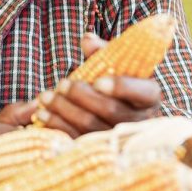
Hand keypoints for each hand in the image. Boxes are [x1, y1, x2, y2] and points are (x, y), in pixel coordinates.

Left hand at [32, 32, 161, 137]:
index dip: (121, 87)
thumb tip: (87, 39)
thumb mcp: (111, 66)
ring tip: (46, 97)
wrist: (108, 111)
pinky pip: (77, 140)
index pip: (144, 92)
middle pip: (111, 111)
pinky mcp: (98, 150)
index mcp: (149, 97)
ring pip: (92, 127)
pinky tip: (43, 114)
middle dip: (82, 96)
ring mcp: (119, 139)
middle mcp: (140, 121)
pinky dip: (57, 126)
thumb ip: (102, 52)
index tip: (97, 81)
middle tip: (62, 84)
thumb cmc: (112, 84)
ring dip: (65, 110)